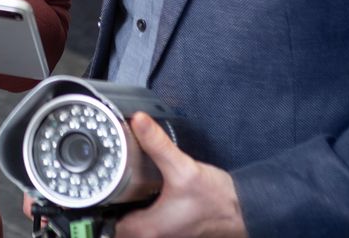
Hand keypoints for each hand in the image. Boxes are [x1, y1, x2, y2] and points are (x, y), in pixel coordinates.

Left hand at [114, 113, 246, 237]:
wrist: (244, 212)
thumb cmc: (217, 200)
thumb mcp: (184, 169)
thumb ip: (158, 145)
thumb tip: (138, 121)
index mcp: (148, 230)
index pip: (111, 223)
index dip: (105, 204)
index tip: (104, 185)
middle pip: (121, 226)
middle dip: (118, 206)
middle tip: (116, 181)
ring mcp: (166, 236)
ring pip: (136, 227)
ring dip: (131, 211)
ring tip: (129, 187)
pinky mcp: (174, 232)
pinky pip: (150, 226)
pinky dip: (145, 213)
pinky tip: (149, 196)